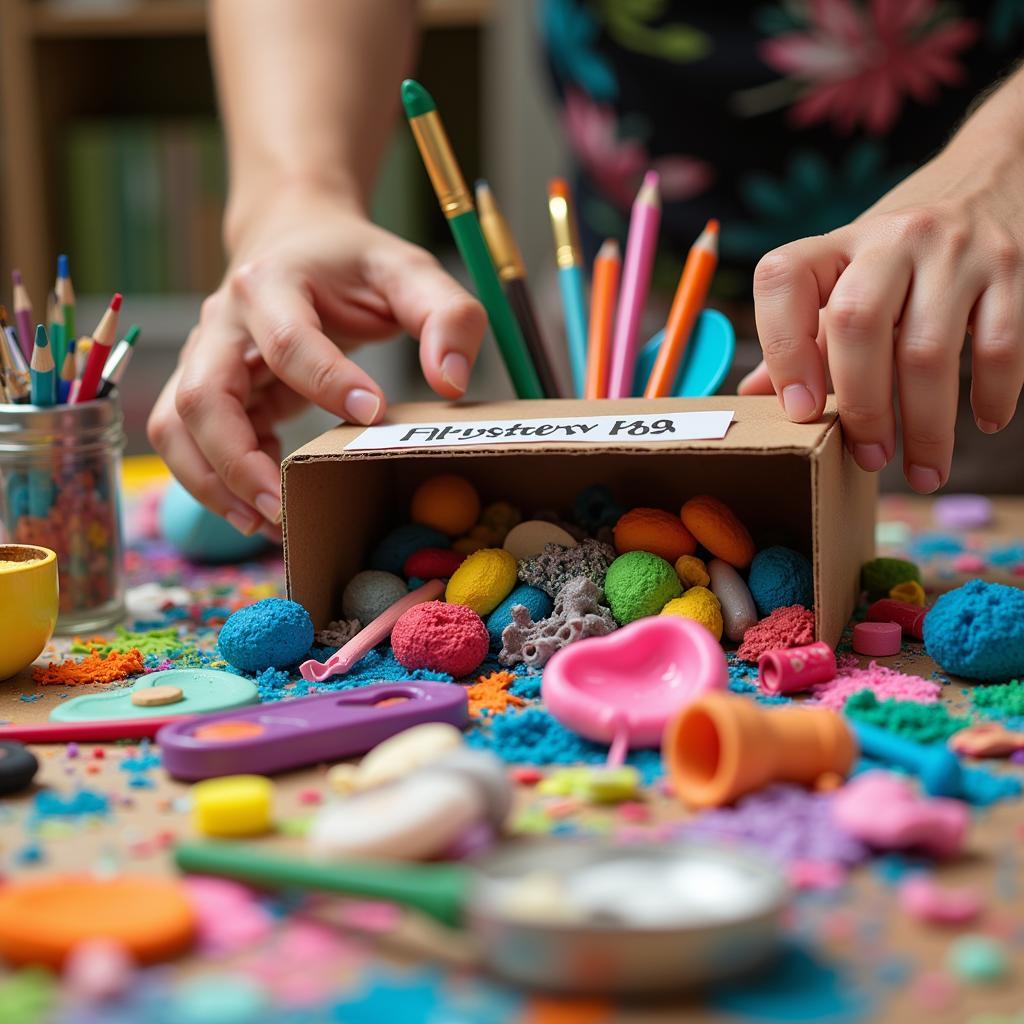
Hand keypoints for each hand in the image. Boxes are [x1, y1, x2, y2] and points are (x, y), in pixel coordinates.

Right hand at [148, 188, 485, 535]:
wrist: (291, 237)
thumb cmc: (352, 262)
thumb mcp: (409, 272)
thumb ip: (446, 316)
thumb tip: (452, 384)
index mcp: (272, 283)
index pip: (288, 342)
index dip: (326, 382)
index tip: (373, 415)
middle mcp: (222, 323)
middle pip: (202, 397)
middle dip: (236, 462)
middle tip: (285, 508)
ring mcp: (204, 359)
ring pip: (177, 428)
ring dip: (212, 484)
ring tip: (267, 525)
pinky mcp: (208, 392)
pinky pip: (190, 443)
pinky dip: (217, 483)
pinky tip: (266, 509)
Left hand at [740, 114, 1023, 492]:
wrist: (989, 176)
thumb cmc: (898, 253)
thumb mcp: (845, 276)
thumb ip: (803, 334)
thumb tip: (752, 395)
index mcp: (834, 245)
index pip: (783, 280)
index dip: (780, 349)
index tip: (799, 412)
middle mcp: (891, 240)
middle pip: (857, 325)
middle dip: (860, 406)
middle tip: (867, 458)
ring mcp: (955, 251)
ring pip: (929, 350)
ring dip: (924, 425)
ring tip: (923, 470)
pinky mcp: (1012, 268)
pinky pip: (1001, 344)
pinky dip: (992, 393)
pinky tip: (985, 422)